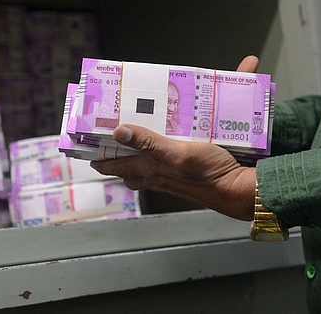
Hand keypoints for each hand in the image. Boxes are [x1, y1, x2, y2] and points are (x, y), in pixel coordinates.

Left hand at [90, 55, 260, 220]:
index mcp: (149, 168)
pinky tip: (163, 145)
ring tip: (128, 141)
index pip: (114, 165)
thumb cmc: (208, 173)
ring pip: (142, 168)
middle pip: (125, 168)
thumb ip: (149, 142)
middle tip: (103, 141)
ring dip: (133, 156)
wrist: (236, 190)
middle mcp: (156, 174)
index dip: (98, 157)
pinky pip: (161, 164)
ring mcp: (170, 176)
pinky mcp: (184, 173)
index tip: (84, 147)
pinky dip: (155, 155)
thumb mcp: (177, 152)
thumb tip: (118, 131)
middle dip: (112, 157)